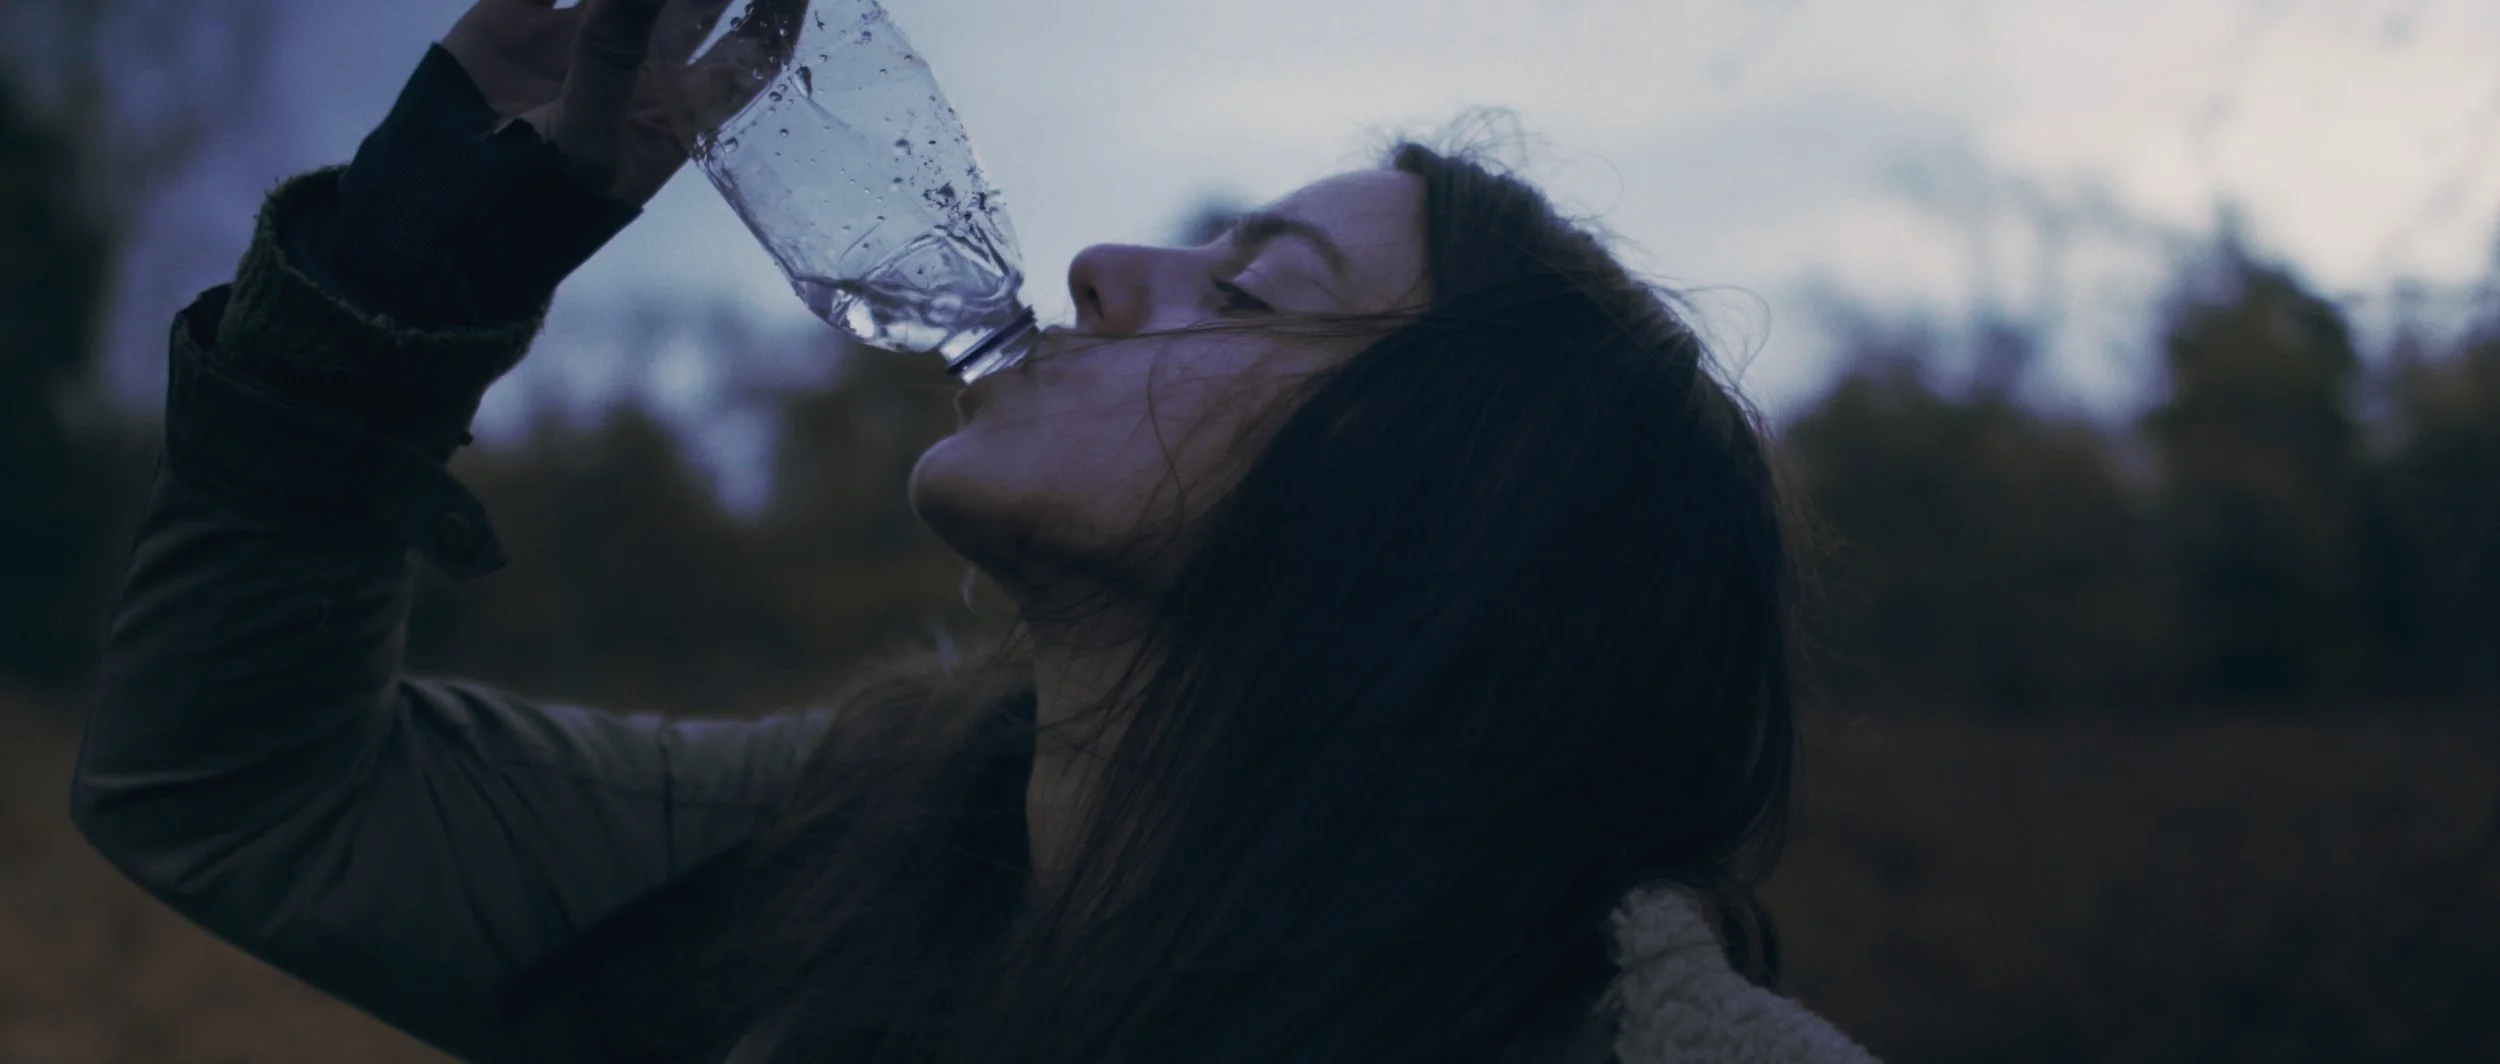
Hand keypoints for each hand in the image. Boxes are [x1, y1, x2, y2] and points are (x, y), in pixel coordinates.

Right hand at [441, 0, 800, 205]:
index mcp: (677, 110)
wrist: (435, 220)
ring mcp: (580, 38)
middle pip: (700, 1)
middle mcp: (639, 66)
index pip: (750, 55)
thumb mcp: (583, 142)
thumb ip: (610, 59)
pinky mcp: (516, 16)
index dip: (779, 14)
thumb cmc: (536, 207)